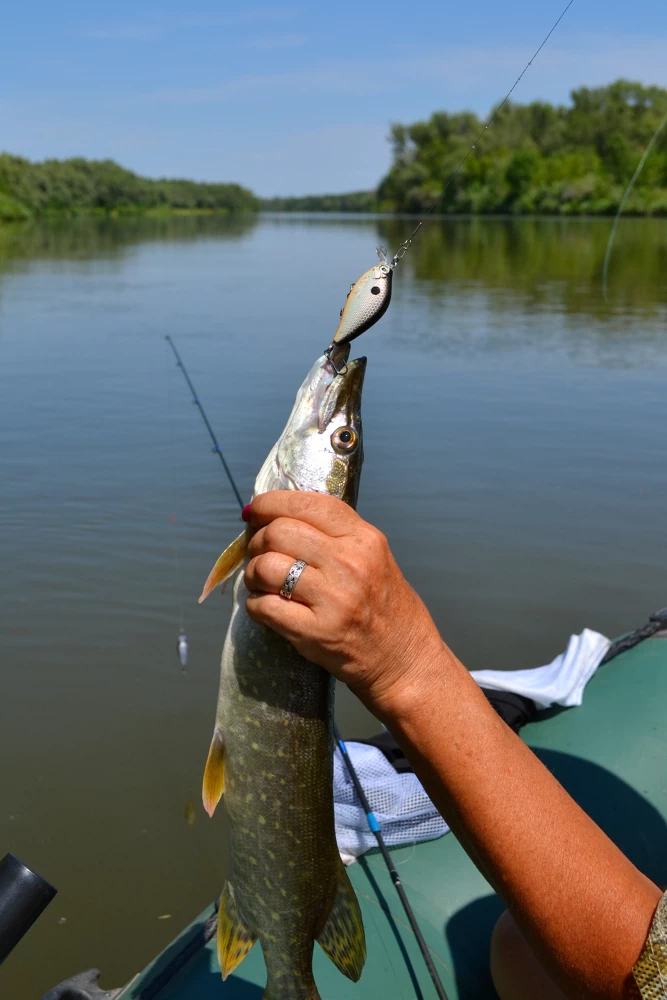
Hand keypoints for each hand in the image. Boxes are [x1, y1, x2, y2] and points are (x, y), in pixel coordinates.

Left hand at [243, 491, 446, 718]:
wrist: (403, 659)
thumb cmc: (385, 606)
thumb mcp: (373, 556)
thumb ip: (333, 534)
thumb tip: (277, 515)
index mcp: (364, 538)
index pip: (307, 503)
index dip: (270, 503)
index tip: (255, 511)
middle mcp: (349, 563)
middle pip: (278, 532)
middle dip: (256, 540)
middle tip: (257, 552)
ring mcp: (333, 599)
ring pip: (266, 567)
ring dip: (252, 574)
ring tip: (260, 582)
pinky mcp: (315, 632)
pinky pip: (264, 607)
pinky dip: (255, 605)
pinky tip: (265, 607)